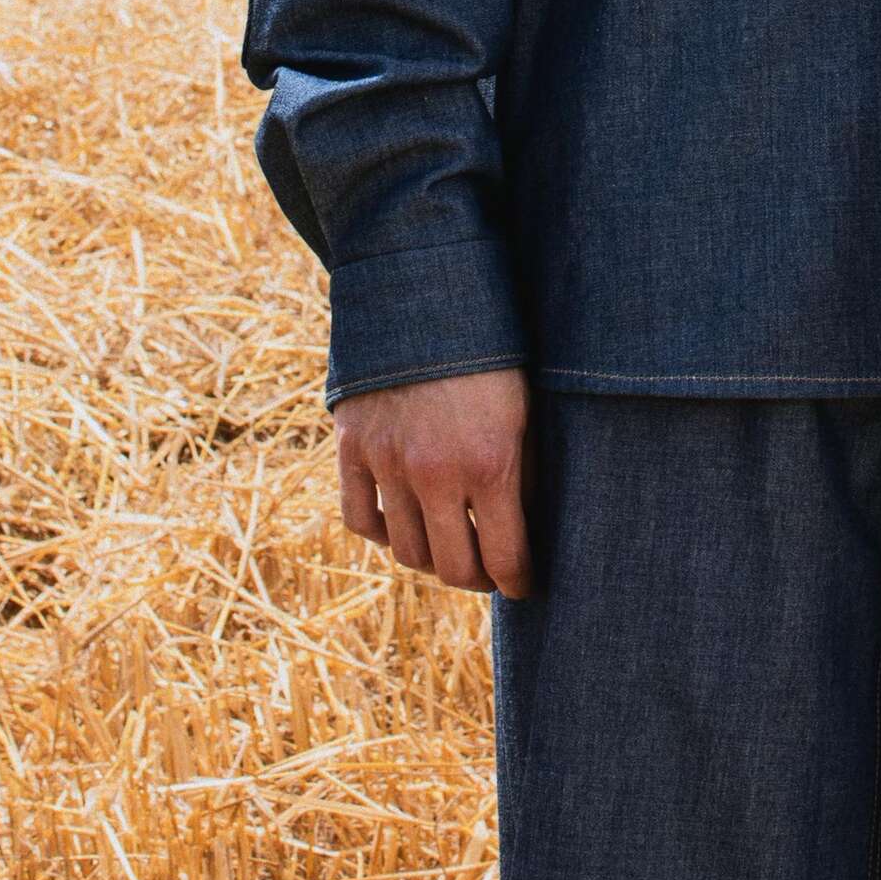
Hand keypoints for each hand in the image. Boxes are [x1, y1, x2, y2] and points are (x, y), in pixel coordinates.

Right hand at [334, 366, 533, 597]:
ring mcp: (388, 463)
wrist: (423, 294)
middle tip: (488, 571)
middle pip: (453, 568)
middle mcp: (434, 474)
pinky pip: (360, 519)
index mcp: (489, 465)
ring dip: (431, 559)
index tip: (524, 586)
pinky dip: (381, 531)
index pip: (505, 557)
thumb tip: (527, 527)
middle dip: (477, 578)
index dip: (518, 581)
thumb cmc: (491, 351)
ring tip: (448, 548)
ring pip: (406, 552)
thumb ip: (524, 472)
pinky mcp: (353, 448)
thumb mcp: (524, 410)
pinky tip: (402, 524)